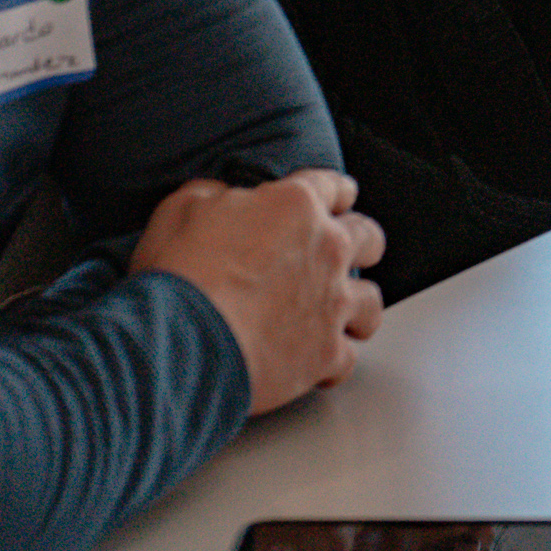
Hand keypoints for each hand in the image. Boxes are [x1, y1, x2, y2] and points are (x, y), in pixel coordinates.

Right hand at [130, 168, 385, 415]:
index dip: (333, 192)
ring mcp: (333, 304)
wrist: (181, 343)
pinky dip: (333, 361)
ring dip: (357, 305)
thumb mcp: (182, 209)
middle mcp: (326, 250)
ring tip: (342, 313)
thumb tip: (219, 197)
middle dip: (360, 242)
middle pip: (368, 238)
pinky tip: (318, 364)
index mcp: (295, 206)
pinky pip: (348, 358)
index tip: (337, 197)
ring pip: (371, 301)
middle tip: (347, 252)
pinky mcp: (327, 354)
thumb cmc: (179, 275)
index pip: (331, 187)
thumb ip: (213, 195)